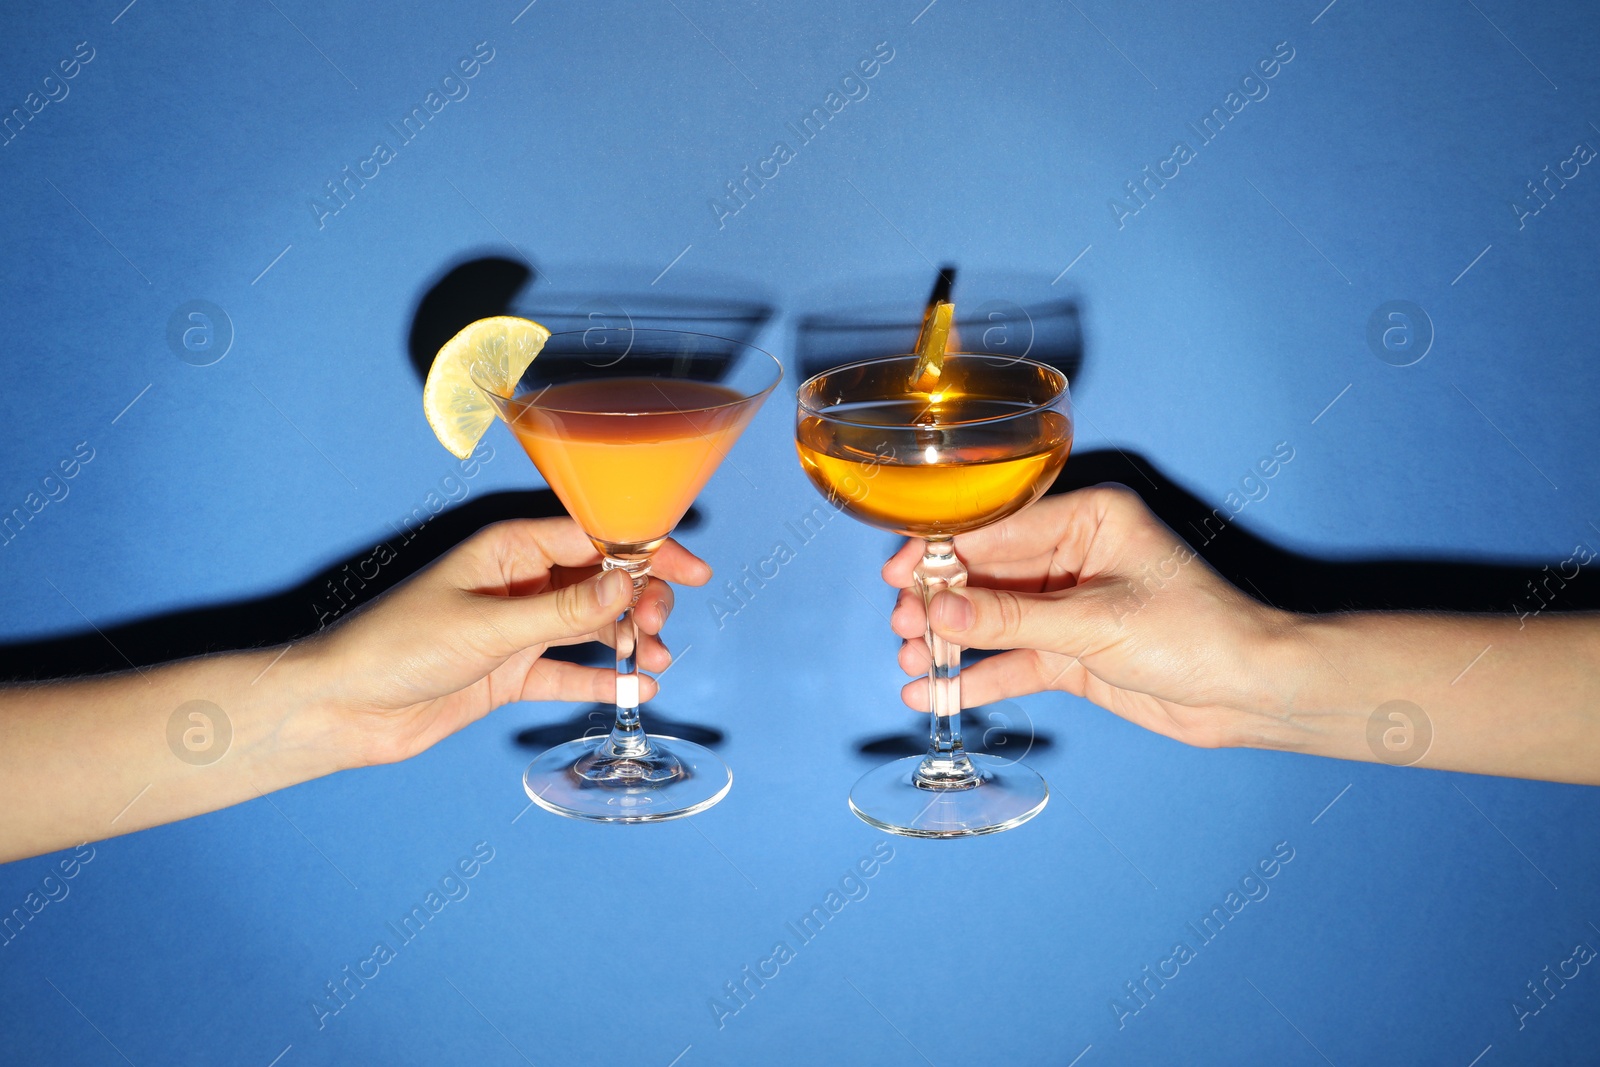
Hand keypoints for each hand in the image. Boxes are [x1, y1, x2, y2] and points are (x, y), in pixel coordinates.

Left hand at [306, 518, 710, 765]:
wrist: (344, 708)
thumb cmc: (396, 647)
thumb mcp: (488, 626)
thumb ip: (562, 610)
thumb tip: (627, 585)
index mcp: (510, 550)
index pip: (593, 537)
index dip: (645, 551)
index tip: (689, 570)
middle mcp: (520, 583)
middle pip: (600, 580)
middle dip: (640, 599)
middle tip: (658, 625)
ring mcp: (517, 629)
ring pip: (591, 625)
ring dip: (628, 639)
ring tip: (656, 658)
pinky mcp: (510, 673)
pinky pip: (569, 672)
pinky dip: (602, 679)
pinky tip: (637, 686)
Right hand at [883, 485, 1293, 748]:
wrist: (1250, 693)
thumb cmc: (1198, 634)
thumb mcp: (1096, 623)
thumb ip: (1011, 620)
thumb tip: (940, 613)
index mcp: (1090, 518)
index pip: (999, 528)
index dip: (944, 552)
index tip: (899, 574)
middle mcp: (1075, 555)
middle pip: (987, 574)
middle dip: (941, 602)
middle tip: (902, 625)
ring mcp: (1070, 605)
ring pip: (993, 620)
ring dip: (952, 643)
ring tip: (911, 662)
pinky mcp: (1071, 652)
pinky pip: (1012, 659)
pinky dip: (977, 676)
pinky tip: (936, 690)